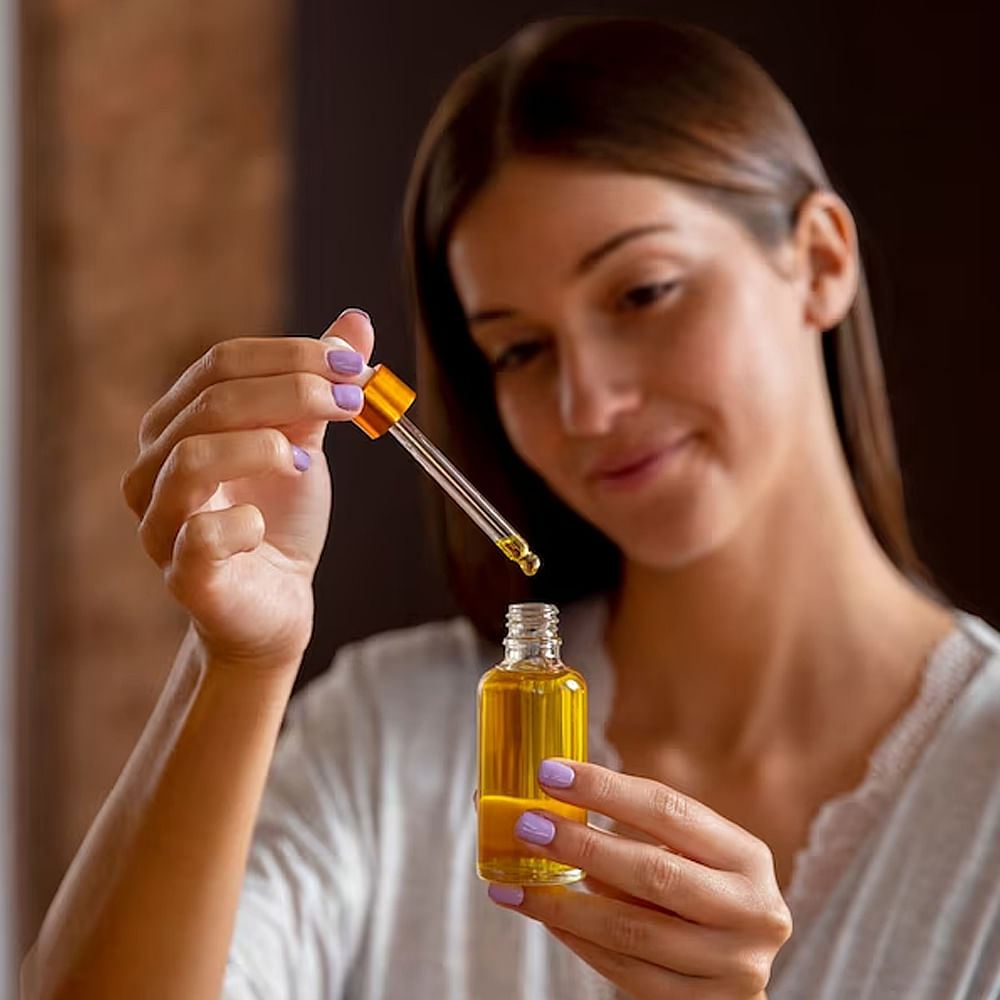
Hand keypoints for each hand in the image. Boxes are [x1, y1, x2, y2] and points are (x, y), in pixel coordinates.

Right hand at [121, 309, 373, 669]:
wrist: (278, 603)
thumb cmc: (279, 521)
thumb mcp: (304, 444)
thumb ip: (319, 388)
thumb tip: (356, 323)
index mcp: (179, 424)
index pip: (223, 362)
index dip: (293, 356)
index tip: (356, 366)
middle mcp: (154, 466)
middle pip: (213, 401)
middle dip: (294, 392)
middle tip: (353, 402)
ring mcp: (160, 522)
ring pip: (192, 457)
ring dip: (264, 447)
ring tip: (306, 461)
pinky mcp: (182, 575)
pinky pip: (199, 535)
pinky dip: (242, 523)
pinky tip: (264, 526)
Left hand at [486, 760, 790, 998]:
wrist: (739, 969)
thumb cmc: (704, 895)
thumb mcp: (691, 858)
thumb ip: (636, 835)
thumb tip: (552, 804)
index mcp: (747, 856)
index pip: (669, 810)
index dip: (606, 789)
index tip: (553, 773)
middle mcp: (751, 910)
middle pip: (653, 872)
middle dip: (582, 845)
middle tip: (529, 825)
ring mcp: (732, 965)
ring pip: (631, 930)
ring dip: (564, 903)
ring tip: (519, 882)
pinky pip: (625, 972)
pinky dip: (578, 941)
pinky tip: (547, 917)